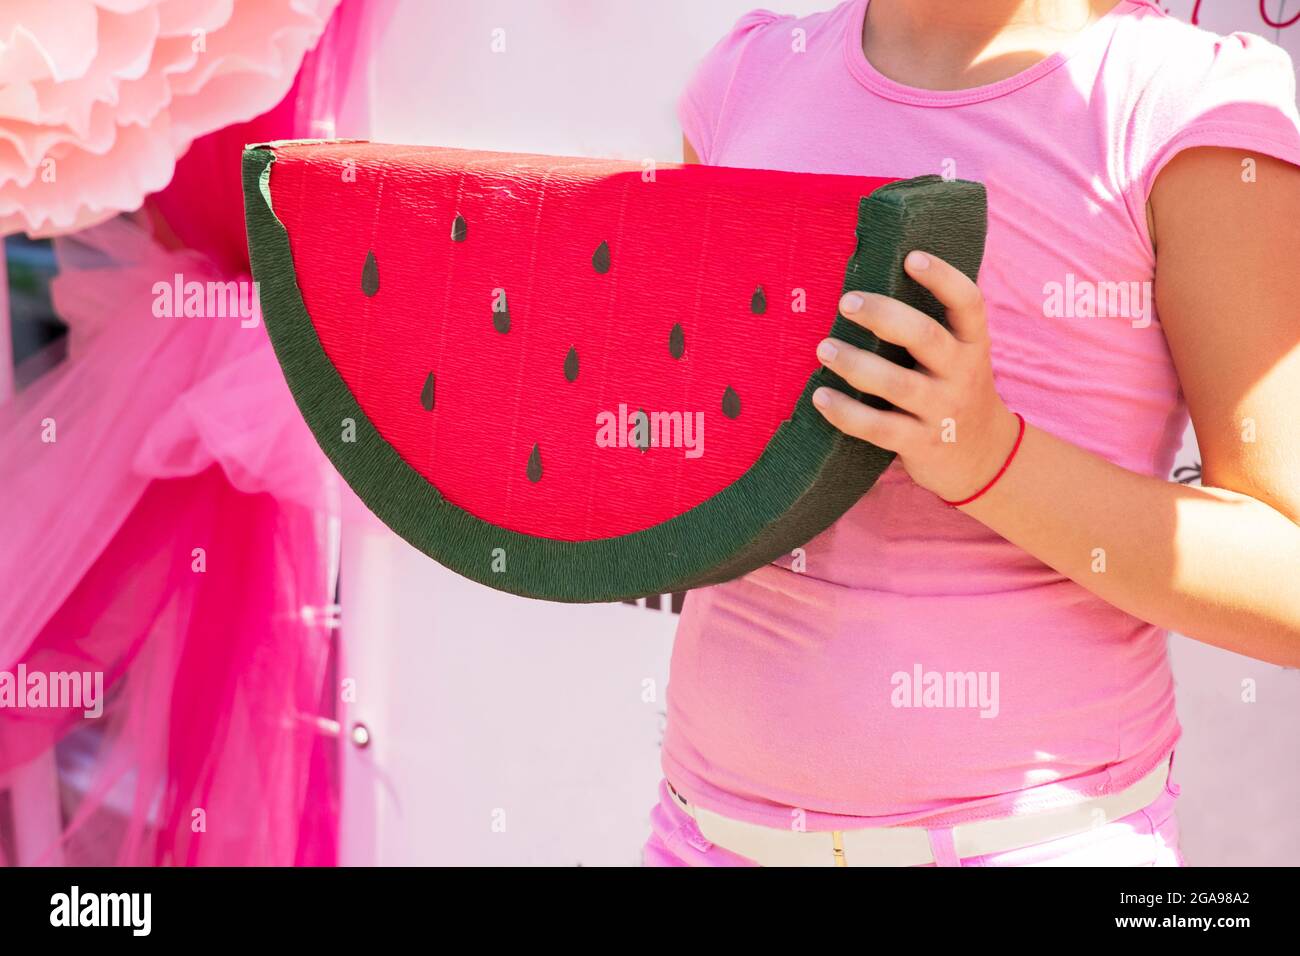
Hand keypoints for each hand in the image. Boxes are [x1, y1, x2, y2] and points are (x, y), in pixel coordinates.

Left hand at [811, 250, 1020, 503]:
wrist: (984, 457)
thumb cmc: (954, 392)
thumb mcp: (960, 358)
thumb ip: (932, 328)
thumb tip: (873, 286)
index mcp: (973, 344)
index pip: (968, 303)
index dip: (943, 277)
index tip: (912, 257)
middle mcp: (962, 374)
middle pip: (925, 336)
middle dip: (883, 316)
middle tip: (847, 302)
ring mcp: (942, 411)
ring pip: (896, 383)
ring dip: (855, 364)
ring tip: (824, 349)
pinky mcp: (921, 443)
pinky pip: (878, 427)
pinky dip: (846, 412)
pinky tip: (820, 397)